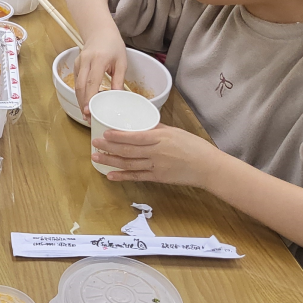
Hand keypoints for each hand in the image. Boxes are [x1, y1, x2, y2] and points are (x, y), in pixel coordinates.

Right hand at [73, 21, 127, 114]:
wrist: (100, 32)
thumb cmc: (113, 46)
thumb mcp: (121, 62)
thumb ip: (119, 79)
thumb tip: (118, 97)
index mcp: (99, 60)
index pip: (92, 81)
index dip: (90, 97)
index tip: (89, 111)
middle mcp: (85, 61)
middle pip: (80, 86)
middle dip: (83, 103)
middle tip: (88, 118)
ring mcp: (78, 63)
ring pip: (76, 85)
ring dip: (80, 100)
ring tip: (87, 114)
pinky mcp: (75, 65)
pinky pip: (76, 82)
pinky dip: (80, 93)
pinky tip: (85, 102)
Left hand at [92, 124, 220, 188]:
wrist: (208, 167)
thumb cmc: (194, 146)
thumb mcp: (175, 132)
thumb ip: (157, 129)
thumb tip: (141, 125)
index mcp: (160, 138)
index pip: (134, 137)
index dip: (117, 136)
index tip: (104, 133)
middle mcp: (156, 152)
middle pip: (128, 150)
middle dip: (109, 147)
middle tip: (94, 144)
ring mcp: (156, 166)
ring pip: (129, 164)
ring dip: (111, 161)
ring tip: (96, 158)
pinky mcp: (158, 177)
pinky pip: (137, 176)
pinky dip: (123, 176)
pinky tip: (110, 175)